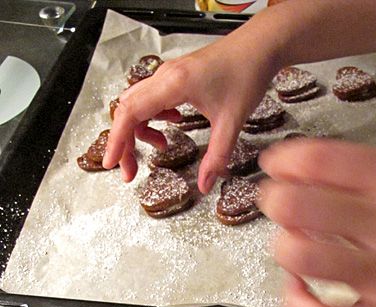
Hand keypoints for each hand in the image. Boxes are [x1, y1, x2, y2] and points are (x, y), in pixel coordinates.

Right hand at [103, 34, 276, 191]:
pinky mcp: (175, 77)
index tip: (112, 163)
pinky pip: (151, 99)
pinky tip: (173, 125)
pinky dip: (154, 117)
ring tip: (160, 147)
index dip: (117, 140)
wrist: (258, 47)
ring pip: (137, 104)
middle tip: (131, 170)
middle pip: (128, 111)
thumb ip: (216, 156)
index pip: (131, 113)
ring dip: (140, 130)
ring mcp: (168, 75)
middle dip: (125, 142)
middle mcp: (165, 77)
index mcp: (173, 84)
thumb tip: (203, 184)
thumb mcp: (232, 122)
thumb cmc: (246, 74)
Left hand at [258, 138, 375, 306]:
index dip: (285, 162)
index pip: (322, 160)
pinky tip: (299, 290)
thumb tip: (318, 168)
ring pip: (301, 257)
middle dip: (276, 203)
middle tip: (276, 205)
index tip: (275, 167)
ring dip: (285, 250)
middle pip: (299, 204)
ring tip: (291, 246)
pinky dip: (297, 303)